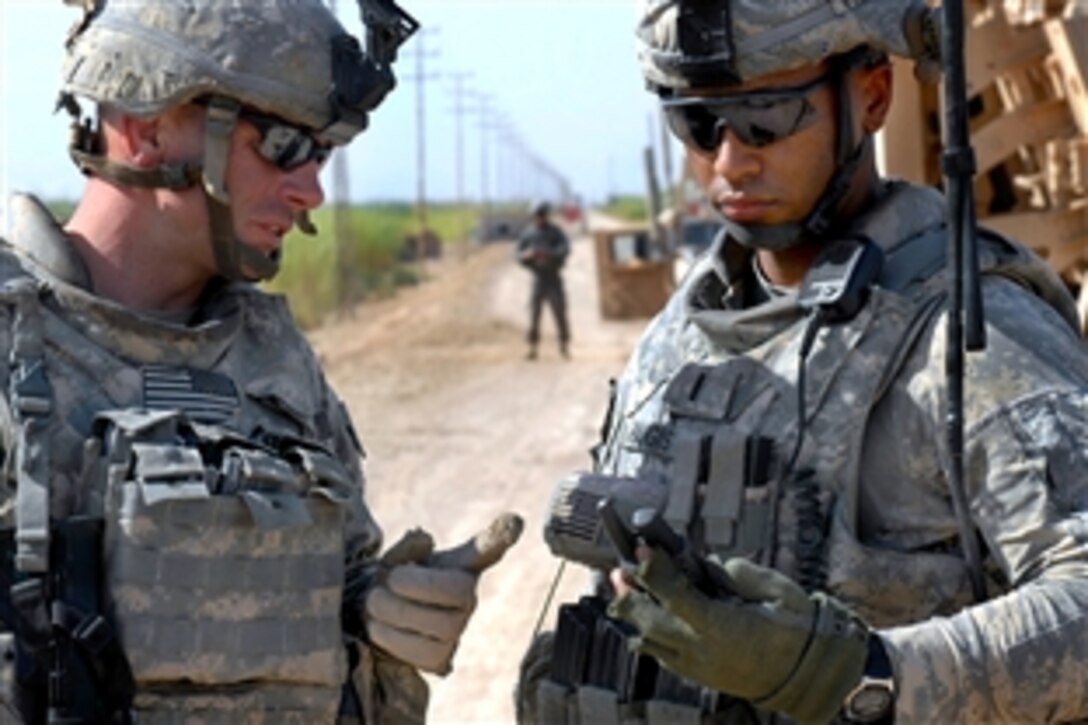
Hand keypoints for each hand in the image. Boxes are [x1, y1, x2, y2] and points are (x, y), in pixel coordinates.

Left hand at [364, 513, 522, 675]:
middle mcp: (467, 597)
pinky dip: (394, 639)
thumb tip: (426, 538)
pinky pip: (424, 654)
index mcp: (459, 565)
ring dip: (395, 612)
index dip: (500, 536)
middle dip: (412, 586)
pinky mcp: (442, 659)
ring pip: (440, 625)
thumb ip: (408, 547)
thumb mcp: (396, 559)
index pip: (487, 550)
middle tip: (386, 581)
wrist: (373, 620)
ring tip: (377, 604)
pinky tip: (383, 628)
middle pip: (457, 591)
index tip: (515, 521)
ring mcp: (457, 630)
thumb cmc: (392, 583)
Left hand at [609, 549, 868, 724]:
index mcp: (726, 627)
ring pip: (650, 642)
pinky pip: (662, 656)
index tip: (642, 548)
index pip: (677, 595)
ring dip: (635, 615)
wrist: (810, 677)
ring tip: (625, 591)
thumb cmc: (798, 629)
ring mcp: (699, 667)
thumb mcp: (778, 591)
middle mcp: (706, 650)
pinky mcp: (699, 677)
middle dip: (631, 594)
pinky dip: (650, 635)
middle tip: (620, 571)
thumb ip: (741, 573)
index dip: (654, 569)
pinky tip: (646, 620)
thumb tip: (711, 567)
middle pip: (651, 622)